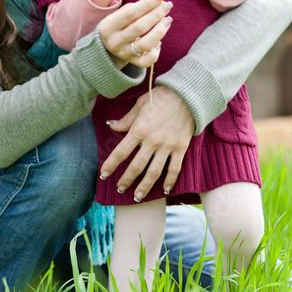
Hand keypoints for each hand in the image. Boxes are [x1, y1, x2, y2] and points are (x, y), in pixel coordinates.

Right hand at [98, 0, 172, 68]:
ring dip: (160, 30)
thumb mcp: (121, 14)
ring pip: (145, 44)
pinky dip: (156, 51)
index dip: (148, 3)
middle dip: (157, 14)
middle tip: (168, 5)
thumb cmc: (120, 24)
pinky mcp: (132, 62)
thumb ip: (138, 7)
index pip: (131, 13)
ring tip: (168, 20)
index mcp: (108, 26)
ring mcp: (123, 53)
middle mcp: (114, 41)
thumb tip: (160, 1)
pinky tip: (159, 42)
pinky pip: (147, 60)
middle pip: (140, 27)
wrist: (108, 47)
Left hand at [99, 85, 194, 199]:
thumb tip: (111, 126)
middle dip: (126, 180)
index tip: (103, 175)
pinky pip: (174, 169)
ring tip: (137, 197)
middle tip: (119, 188)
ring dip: (145, 186)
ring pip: (154, 172)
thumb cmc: (161, 97)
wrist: (187, 94)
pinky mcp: (181, 148)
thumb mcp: (140, 105)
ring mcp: (167, 146)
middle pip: (136, 166)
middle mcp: (152, 141)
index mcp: (139, 129)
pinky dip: (170, 181)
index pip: (121, 152)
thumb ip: (126, 120)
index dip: (111, 165)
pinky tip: (165, 190)